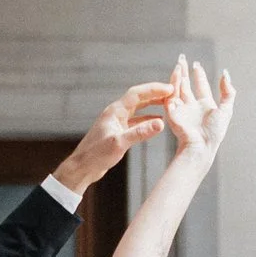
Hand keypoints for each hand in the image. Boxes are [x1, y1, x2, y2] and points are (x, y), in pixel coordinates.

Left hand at [52, 82, 173, 195]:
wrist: (83, 167)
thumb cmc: (96, 155)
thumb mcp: (119, 143)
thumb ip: (140, 133)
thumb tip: (161, 123)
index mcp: (115, 111)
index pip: (137, 94)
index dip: (154, 89)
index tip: (169, 88)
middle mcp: (116, 113)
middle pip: (139, 98)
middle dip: (155, 94)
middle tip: (172, 93)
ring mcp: (117, 122)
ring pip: (138, 109)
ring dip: (153, 105)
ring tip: (168, 103)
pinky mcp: (118, 132)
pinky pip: (136, 120)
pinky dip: (148, 119)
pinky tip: (158, 121)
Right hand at [163, 55, 235, 158]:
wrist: (200, 145)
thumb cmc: (214, 132)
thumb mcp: (226, 109)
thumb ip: (228, 92)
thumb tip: (225, 74)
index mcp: (205, 106)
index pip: (201, 86)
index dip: (199, 76)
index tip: (197, 65)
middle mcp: (192, 106)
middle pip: (187, 85)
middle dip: (185, 72)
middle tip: (182, 58)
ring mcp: (181, 108)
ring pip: (178, 87)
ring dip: (179, 75)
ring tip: (180, 62)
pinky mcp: (172, 111)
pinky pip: (171, 94)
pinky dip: (173, 83)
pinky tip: (177, 73)